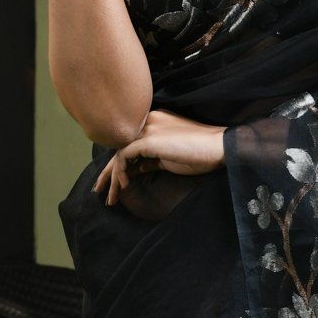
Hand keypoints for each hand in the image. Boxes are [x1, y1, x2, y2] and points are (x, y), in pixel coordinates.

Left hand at [92, 109, 226, 204]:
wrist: (218, 148)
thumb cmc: (200, 154)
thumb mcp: (169, 157)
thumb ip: (150, 159)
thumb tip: (134, 170)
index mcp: (153, 120)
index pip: (128, 142)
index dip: (118, 163)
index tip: (113, 183)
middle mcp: (147, 120)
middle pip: (119, 146)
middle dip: (107, 171)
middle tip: (99, 190)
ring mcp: (147, 128)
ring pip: (118, 152)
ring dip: (112, 177)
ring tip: (110, 197)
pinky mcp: (148, 139)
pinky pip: (123, 156)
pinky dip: (120, 172)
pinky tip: (125, 186)